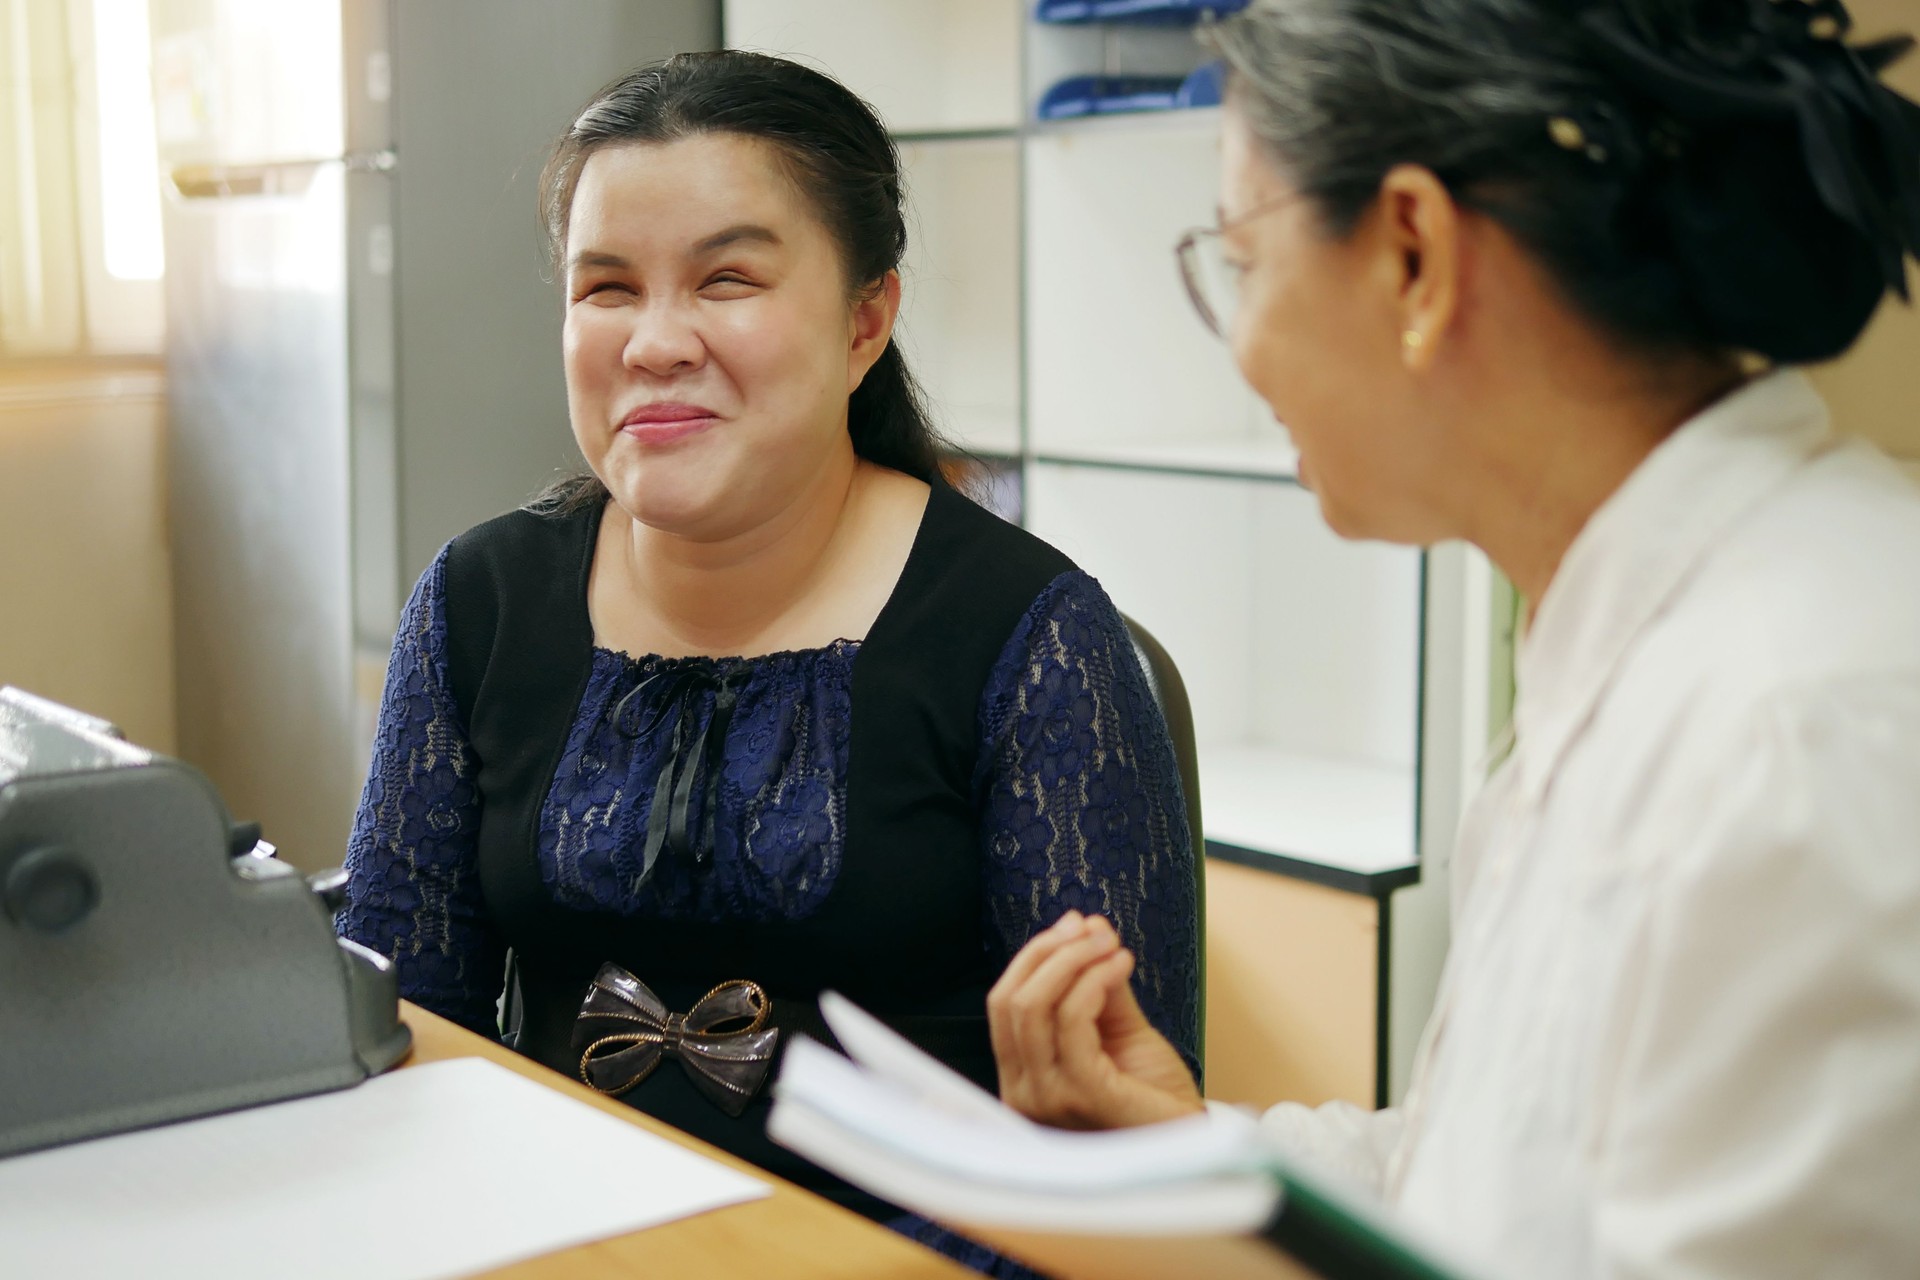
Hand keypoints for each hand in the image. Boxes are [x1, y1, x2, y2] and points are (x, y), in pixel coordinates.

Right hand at [988, 911, 1204, 1129]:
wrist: (1192, 1145)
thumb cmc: (1154, 1097)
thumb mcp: (1119, 1030)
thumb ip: (1097, 984)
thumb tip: (1086, 925)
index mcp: (1023, 1078)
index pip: (1004, 1004)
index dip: (1034, 957)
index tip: (1072, 926)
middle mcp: (1024, 1092)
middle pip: (1011, 1000)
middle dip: (1051, 952)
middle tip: (1093, 930)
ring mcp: (1048, 1098)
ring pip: (1034, 1006)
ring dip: (1074, 959)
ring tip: (1111, 945)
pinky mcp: (1082, 1096)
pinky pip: (1072, 1021)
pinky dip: (1094, 980)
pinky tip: (1121, 965)